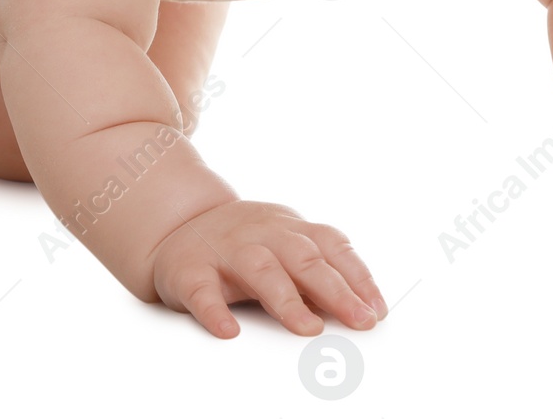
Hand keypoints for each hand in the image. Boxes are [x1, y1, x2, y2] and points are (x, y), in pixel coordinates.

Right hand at [149, 199, 386, 338]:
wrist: (176, 223)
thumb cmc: (241, 241)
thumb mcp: (281, 243)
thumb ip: (315, 269)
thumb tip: (359, 307)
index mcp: (287, 227)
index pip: (330, 245)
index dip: (357, 276)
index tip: (376, 309)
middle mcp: (260, 234)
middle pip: (302, 258)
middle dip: (335, 290)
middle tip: (360, 320)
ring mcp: (224, 249)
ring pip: (259, 269)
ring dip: (287, 299)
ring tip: (308, 327)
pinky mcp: (188, 269)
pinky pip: (202, 290)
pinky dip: (215, 311)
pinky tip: (229, 330)